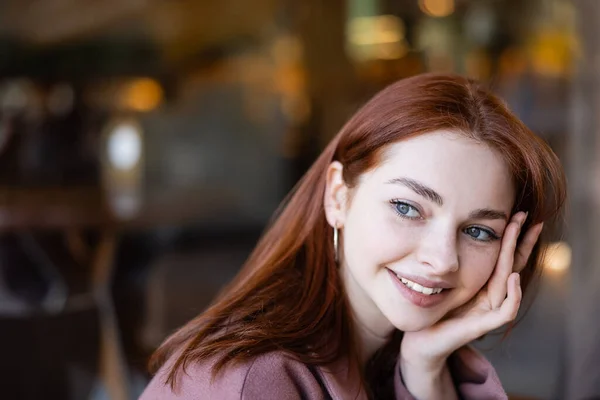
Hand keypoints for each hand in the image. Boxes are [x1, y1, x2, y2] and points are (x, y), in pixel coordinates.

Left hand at [399, 212, 543, 394]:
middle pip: (513, 264)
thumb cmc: (430, 309)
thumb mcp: (440, 279)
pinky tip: (512, 276)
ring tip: (519, 233)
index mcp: (482, 284)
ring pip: (510, 280)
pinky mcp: (483, 325)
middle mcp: (490, 296)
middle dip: (522, 240)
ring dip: (516, 256)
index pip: (504, 256)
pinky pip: (506, 311)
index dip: (513, 237)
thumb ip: (449, 261)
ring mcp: (489, 311)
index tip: (518, 214)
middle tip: (529, 217)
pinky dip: (512, 295)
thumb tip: (445, 228)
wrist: (419, 340)